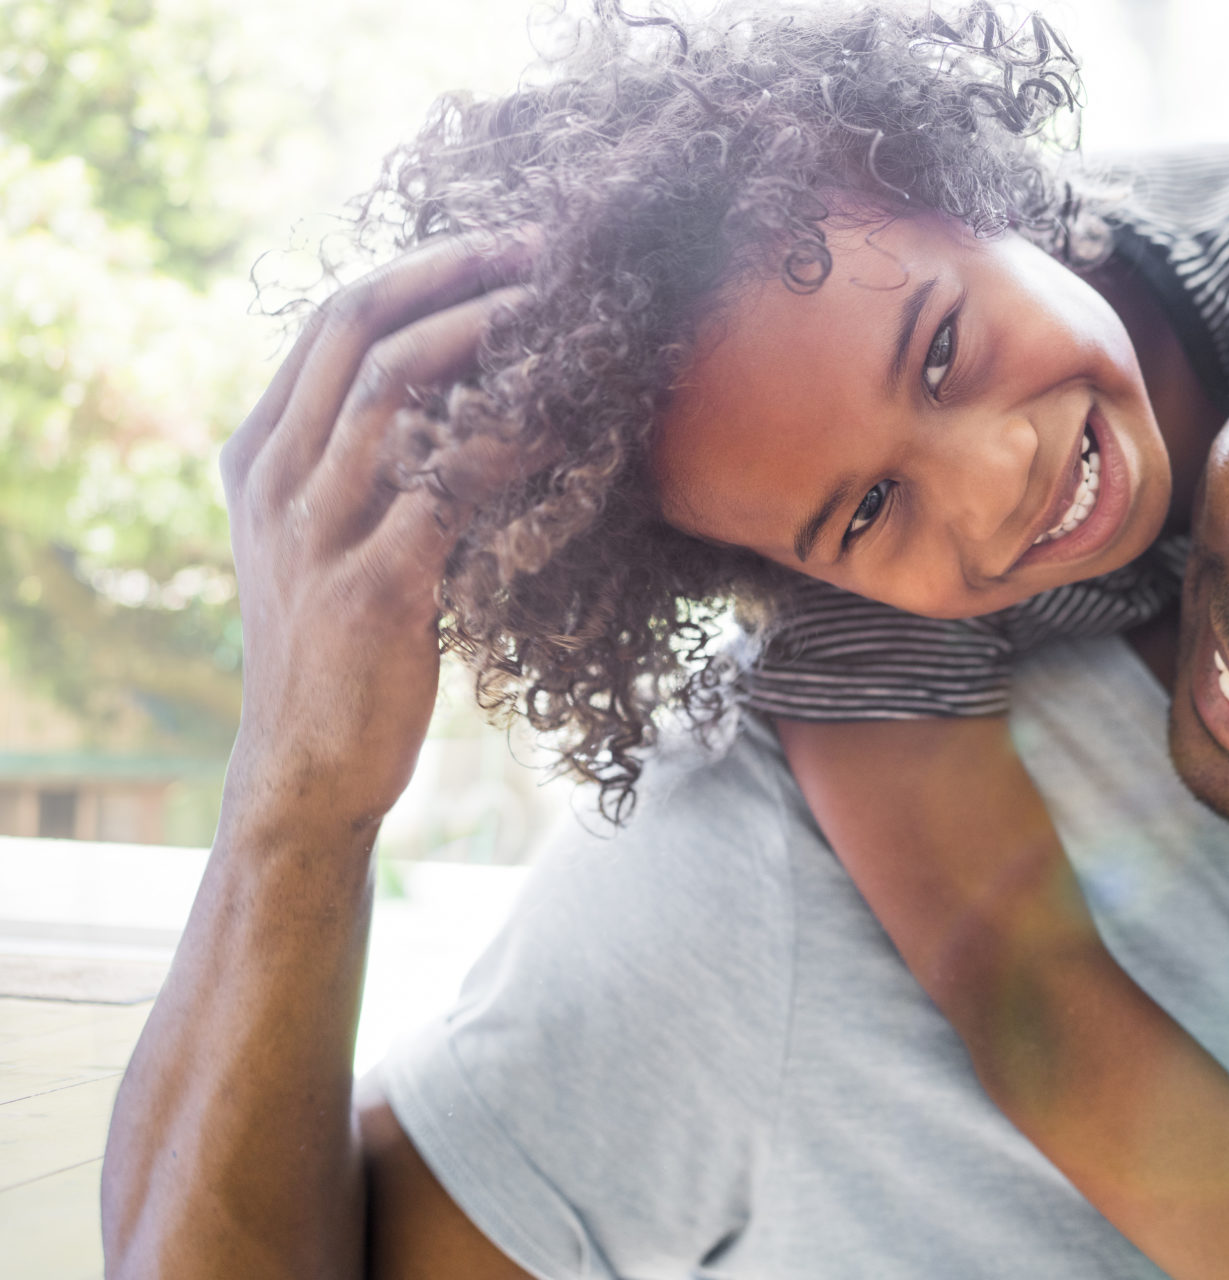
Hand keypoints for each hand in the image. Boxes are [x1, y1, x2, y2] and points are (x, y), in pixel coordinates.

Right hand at [217, 230, 540, 844]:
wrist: (306, 767)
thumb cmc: (338, 651)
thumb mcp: (325, 539)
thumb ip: (366, 465)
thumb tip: (463, 394)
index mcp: (258, 452)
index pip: (333, 319)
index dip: (422, 267)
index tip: (503, 245)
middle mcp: (275, 477)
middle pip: (359, 326)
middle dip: (455, 272)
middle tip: (544, 250)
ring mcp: (316, 530)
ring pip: (396, 390)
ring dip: (488, 337)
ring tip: (562, 312)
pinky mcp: (372, 588)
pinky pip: (449, 488)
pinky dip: (512, 441)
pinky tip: (569, 420)